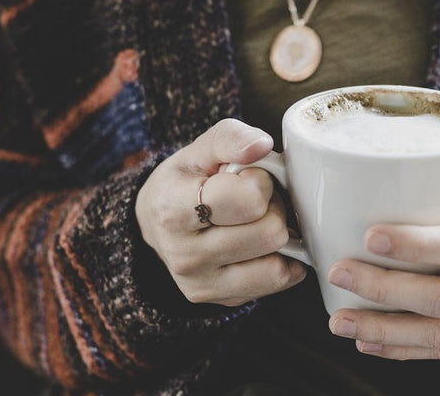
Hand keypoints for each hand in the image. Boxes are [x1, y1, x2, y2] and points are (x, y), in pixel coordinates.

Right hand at [136, 119, 305, 306]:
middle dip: (272, 209)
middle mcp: (184, 255)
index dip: (260, 182)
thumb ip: (231, 138)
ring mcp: (202, 284)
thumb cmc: (186, 181)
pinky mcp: (222, 300)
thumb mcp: (201, 150)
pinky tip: (262, 245)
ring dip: (278, 237)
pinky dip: (283, 261)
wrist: (157, 224)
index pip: (247, 201)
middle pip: (270, 233)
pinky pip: (278, 282)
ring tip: (256, 222)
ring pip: (278, 263)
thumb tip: (262, 145)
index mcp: (172, 210)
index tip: (246, 178)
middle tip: (255, 201)